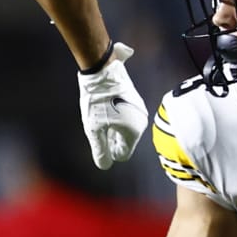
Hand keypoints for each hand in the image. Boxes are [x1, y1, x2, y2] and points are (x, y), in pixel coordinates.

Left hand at [77, 43, 147, 168]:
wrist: (102, 70)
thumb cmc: (98, 101)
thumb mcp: (94, 129)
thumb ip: (100, 150)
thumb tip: (104, 165)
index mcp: (134, 132)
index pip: (123, 154)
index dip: (109, 152)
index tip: (99, 141)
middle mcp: (141, 122)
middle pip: (125, 142)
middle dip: (111, 140)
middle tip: (98, 129)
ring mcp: (140, 110)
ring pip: (127, 129)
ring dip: (113, 129)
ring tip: (100, 119)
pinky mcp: (136, 101)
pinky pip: (128, 117)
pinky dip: (117, 118)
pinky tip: (106, 110)